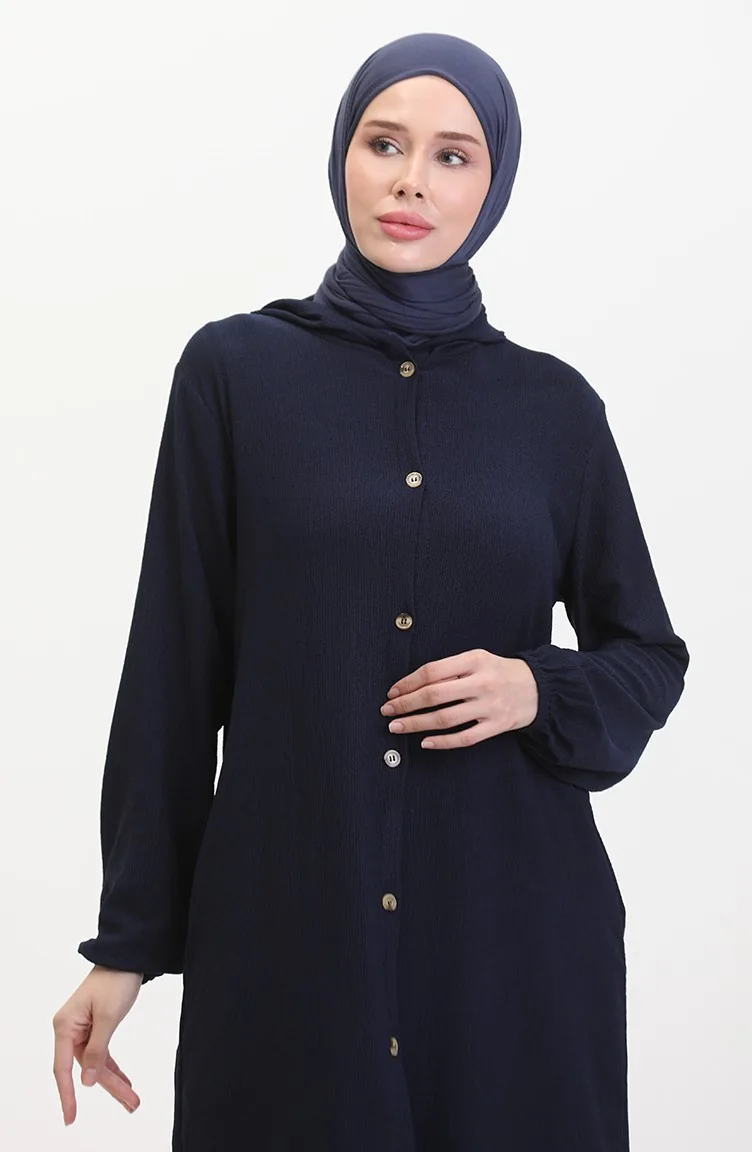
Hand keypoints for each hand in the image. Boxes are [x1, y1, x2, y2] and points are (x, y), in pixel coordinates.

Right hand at [52, 965, 142, 1125]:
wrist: (127, 957)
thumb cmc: (115, 981)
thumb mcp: (108, 1016)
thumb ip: (97, 1050)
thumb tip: (86, 1080)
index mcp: (65, 1025)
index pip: (63, 1067)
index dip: (68, 1094)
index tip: (70, 1117)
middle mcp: (70, 1029)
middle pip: (84, 1067)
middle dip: (109, 1087)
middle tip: (131, 1104)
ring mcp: (82, 1028)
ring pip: (95, 1063)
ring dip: (114, 1080)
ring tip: (133, 1098)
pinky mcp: (95, 1027)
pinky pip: (102, 1053)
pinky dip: (113, 1066)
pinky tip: (125, 1081)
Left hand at [380, 648, 538, 748]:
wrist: (537, 688)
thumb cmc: (499, 671)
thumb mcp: (477, 659)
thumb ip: (449, 669)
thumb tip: (412, 685)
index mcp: (474, 661)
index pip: (432, 671)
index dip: (408, 683)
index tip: (393, 692)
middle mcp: (481, 683)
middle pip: (435, 695)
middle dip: (406, 704)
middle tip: (387, 711)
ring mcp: (489, 706)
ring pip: (445, 719)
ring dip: (417, 724)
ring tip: (398, 726)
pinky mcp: (496, 726)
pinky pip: (465, 738)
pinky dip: (442, 742)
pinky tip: (425, 742)